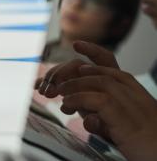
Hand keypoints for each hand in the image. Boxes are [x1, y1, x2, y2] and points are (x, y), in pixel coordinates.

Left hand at [37, 42, 156, 160]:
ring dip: (69, 85)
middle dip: (65, 73)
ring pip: (94, 80)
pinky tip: (67, 105)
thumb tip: (87, 120)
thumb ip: (101, 119)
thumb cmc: (144, 147)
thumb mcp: (117, 129)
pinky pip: (95, 98)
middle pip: (93, 68)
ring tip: (54, 94)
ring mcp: (129, 100)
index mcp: (130, 89)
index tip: (76, 44)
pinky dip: (77, 99)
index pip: (109, 62)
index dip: (92, 51)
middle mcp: (130, 90)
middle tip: (45, 86)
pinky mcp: (123, 113)